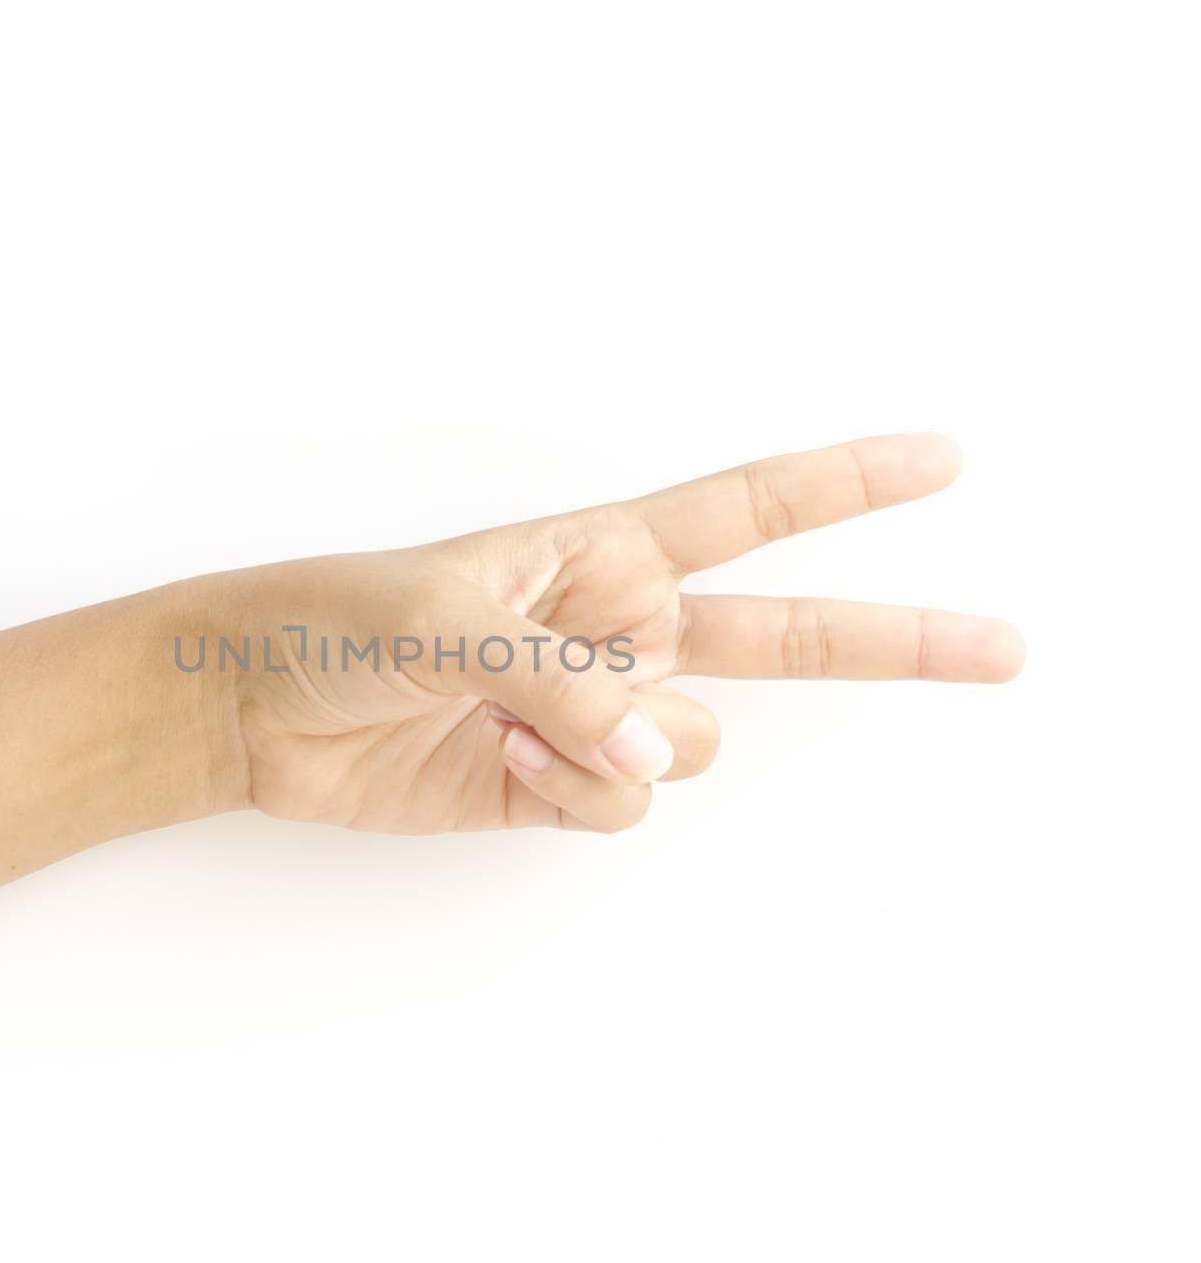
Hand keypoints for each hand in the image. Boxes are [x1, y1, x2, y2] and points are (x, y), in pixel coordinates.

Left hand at [201, 434, 1024, 833]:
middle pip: (783, 638)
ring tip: (514, 720)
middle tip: (1007, 649)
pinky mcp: (554, 784)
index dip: (846, 483)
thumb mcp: (450, 624)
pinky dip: (576, 794)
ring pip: (686, 749)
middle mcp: (614, 631)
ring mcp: (590, 714)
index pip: (750, 510)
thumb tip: (655, 751)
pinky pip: (624, 803)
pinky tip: (503, 763)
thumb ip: (564, 686)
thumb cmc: (337, 619)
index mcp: (600, 554)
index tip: (939, 459)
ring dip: (618, 746)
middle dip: (894, 640)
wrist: (256, 707)